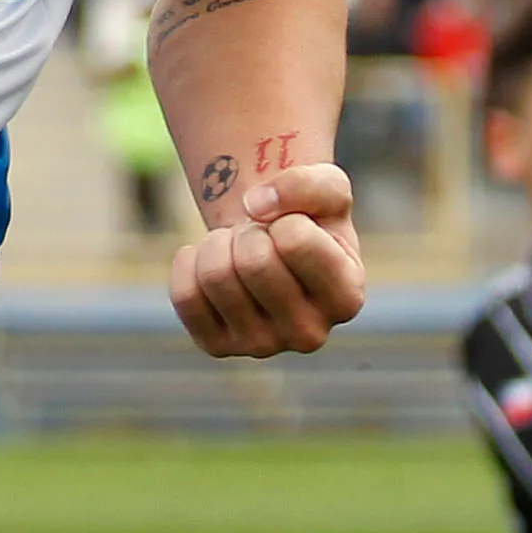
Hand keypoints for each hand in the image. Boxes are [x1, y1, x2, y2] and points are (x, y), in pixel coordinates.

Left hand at [168, 160, 365, 357]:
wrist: (270, 242)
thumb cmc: (306, 216)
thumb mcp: (327, 185)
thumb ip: (309, 185)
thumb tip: (254, 205)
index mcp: (346, 298)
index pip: (294, 240)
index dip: (285, 215)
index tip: (292, 223)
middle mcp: (310, 334)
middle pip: (253, 261)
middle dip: (250, 230)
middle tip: (260, 235)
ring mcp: (262, 346)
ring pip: (215, 276)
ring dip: (220, 242)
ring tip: (238, 246)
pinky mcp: (218, 347)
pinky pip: (184, 295)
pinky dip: (190, 261)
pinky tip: (213, 262)